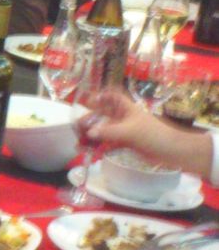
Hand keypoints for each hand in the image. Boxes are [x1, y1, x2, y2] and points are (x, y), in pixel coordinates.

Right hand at [86, 89, 215, 176]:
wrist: (171, 152)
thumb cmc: (153, 135)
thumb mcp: (129, 131)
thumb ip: (108, 132)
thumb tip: (88, 133)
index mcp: (126, 108)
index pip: (112, 96)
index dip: (101, 96)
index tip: (89, 102)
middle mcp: (123, 118)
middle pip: (102, 115)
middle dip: (89, 122)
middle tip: (77, 130)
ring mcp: (124, 131)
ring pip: (103, 131)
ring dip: (91, 137)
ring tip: (80, 146)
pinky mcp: (125, 144)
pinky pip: (108, 144)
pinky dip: (99, 148)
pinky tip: (91, 153)